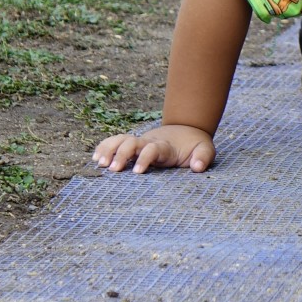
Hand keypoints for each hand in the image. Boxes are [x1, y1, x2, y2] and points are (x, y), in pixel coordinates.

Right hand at [93, 124, 215, 173]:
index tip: (137, 172)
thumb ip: (203, 157)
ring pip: (121, 140)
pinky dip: (105, 147)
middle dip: (121, 154)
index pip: (152, 149)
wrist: (187, 129)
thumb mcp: (205, 149)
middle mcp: (149, 142)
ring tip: (99, 163)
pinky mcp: (135, 145)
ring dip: (109, 149)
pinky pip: (116, 142)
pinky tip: (96, 158)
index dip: (144, 158)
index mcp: (165, 146)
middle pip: (131, 142)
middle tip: (112, 169)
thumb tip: (197, 167)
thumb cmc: (195, 144)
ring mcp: (140, 142)